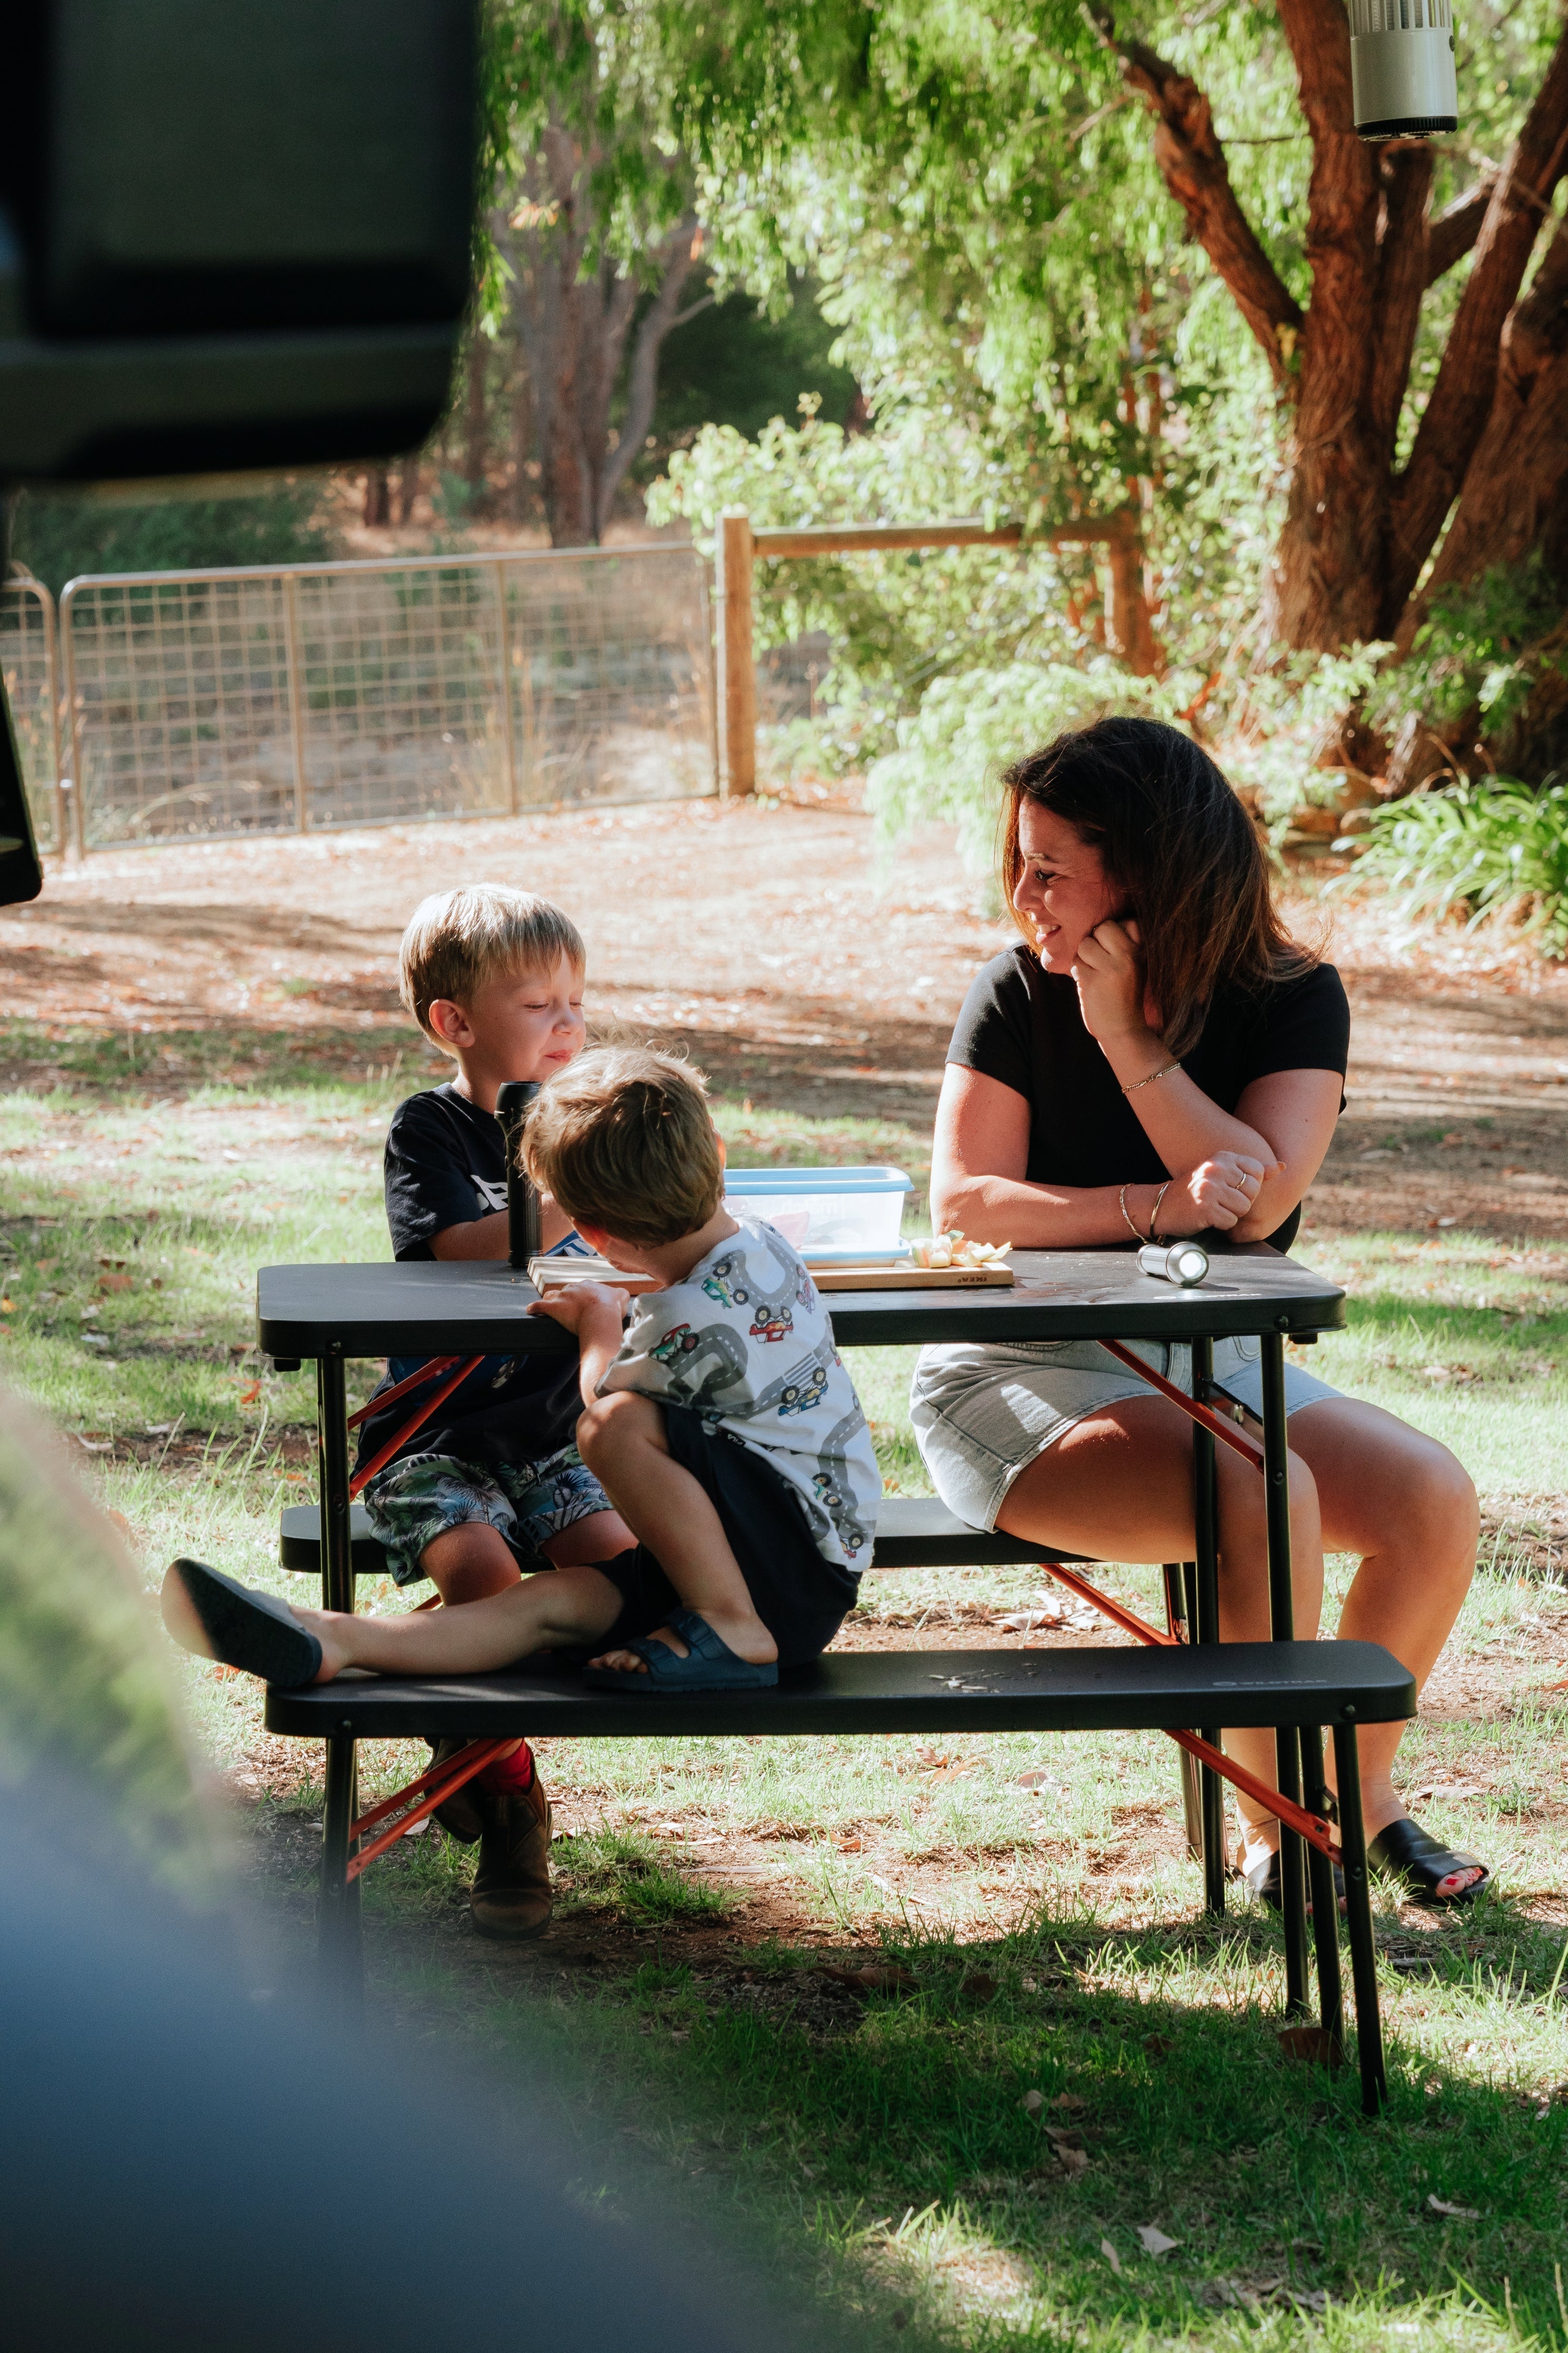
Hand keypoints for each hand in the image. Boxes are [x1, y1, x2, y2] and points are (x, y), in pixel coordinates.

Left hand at [528, 1281, 628, 1344]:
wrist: (601, 1316)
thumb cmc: (611, 1309)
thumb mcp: (621, 1297)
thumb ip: (620, 1294)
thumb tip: (622, 1294)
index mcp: (589, 1285)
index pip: (584, 1289)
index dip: (585, 1297)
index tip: (587, 1305)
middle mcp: (575, 1288)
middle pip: (569, 1291)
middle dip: (569, 1299)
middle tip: (573, 1310)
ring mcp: (563, 1297)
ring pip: (553, 1295)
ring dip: (551, 1300)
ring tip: (551, 1306)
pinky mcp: (553, 1307)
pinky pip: (540, 1306)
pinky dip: (534, 1308)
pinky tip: (531, 1310)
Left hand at [1071, 918, 1151, 1047]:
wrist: (1123, 1030)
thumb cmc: (1126, 996)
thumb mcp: (1136, 968)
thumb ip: (1124, 946)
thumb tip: (1101, 926)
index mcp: (1142, 952)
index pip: (1128, 921)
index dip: (1115, 933)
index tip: (1114, 950)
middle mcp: (1129, 957)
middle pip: (1103, 928)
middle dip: (1096, 941)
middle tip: (1099, 960)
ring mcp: (1110, 969)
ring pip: (1085, 944)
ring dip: (1084, 958)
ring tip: (1094, 973)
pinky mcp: (1092, 981)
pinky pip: (1076, 964)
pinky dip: (1078, 973)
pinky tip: (1089, 985)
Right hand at [1160, 1153, 1275, 1234]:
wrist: (1162, 1206)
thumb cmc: (1196, 1191)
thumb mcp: (1223, 1174)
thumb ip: (1252, 1171)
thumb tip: (1282, 1166)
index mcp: (1222, 1157)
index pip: (1257, 1172)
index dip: (1249, 1186)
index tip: (1230, 1188)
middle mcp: (1216, 1168)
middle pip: (1253, 1191)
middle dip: (1241, 1202)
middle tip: (1220, 1201)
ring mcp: (1209, 1188)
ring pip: (1243, 1208)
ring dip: (1231, 1214)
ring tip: (1213, 1209)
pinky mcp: (1205, 1207)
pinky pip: (1230, 1222)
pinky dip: (1221, 1225)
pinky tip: (1207, 1217)